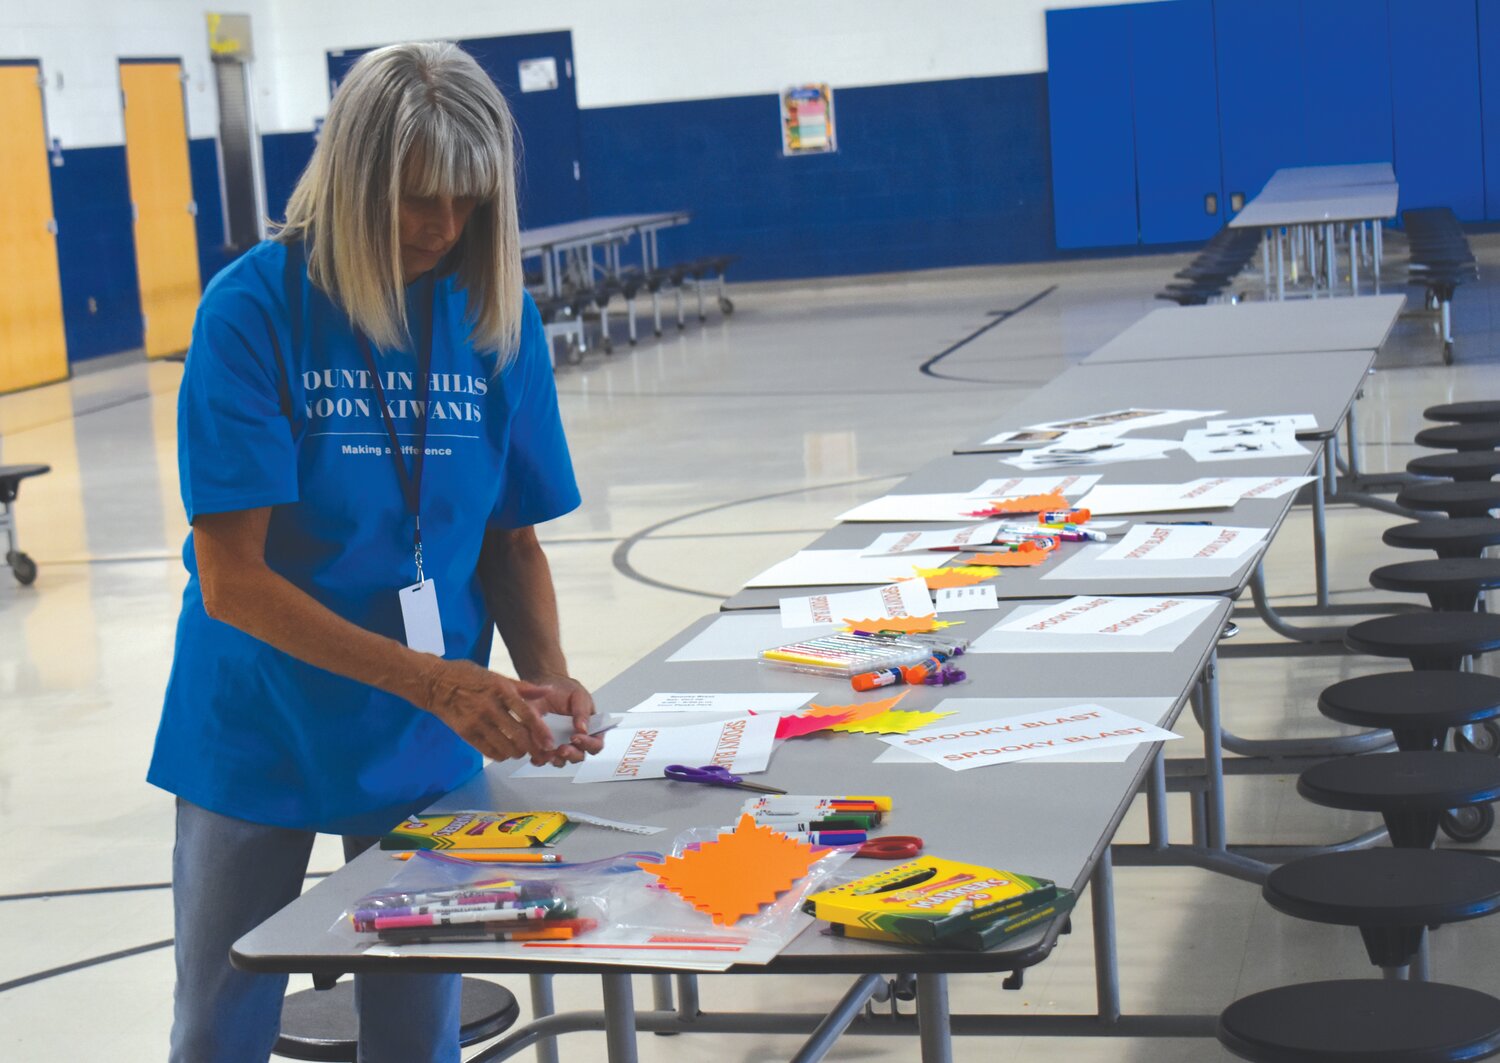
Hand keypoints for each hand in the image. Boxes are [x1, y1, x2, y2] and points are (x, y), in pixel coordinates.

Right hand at [418, 658, 556, 761]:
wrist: (435, 684)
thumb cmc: (467, 676)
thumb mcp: (496, 676)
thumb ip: (523, 687)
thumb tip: (547, 690)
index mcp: (500, 689)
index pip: (527, 715)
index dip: (541, 731)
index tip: (549, 742)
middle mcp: (489, 706)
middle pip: (519, 735)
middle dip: (533, 748)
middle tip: (540, 752)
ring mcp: (476, 721)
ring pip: (505, 747)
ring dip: (517, 753)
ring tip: (521, 751)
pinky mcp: (465, 733)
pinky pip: (488, 751)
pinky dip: (500, 755)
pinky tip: (504, 752)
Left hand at [516, 674, 603, 767]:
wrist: (544, 684)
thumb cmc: (564, 690)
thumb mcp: (578, 695)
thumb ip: (582, 711)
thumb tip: (583, 728)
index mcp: (590, 729)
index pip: (596, 744)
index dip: (588, 744)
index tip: (576, 737)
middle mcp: (575, 740)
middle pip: (579, 756)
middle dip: (571, 754)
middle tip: (562, 749)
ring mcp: (559, 744)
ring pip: (561, 760)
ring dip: (556, 759)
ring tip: (548, 753)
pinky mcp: (543, 745)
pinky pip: (542, 758)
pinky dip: (539, 758)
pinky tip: (536, 755)